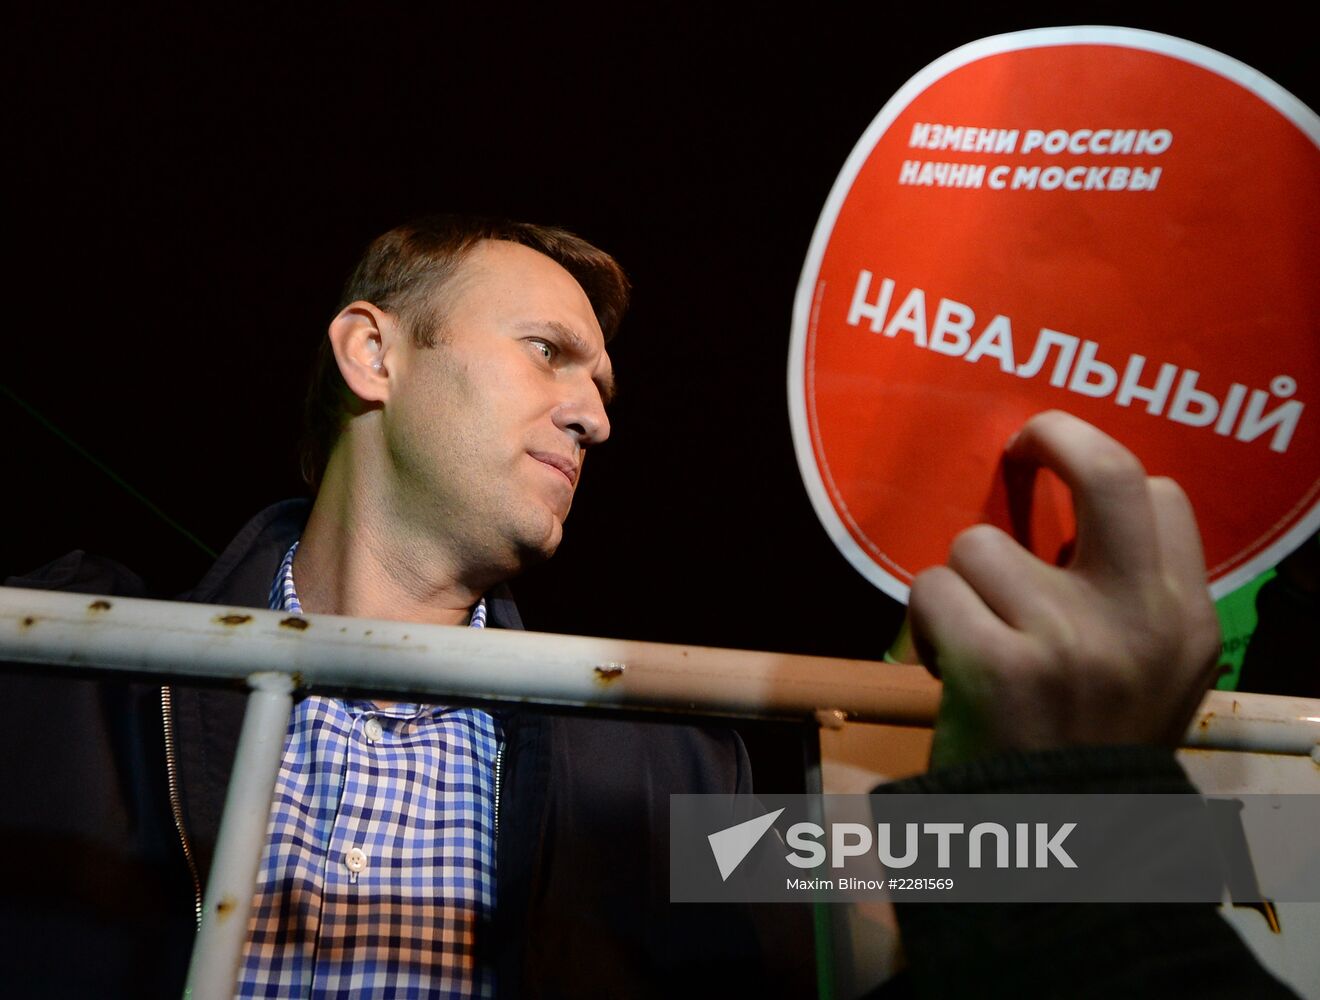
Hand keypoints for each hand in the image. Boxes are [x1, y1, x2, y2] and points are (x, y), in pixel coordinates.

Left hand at [908, 410, 1220, 768]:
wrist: (1059, 847)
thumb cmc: (1087, 750)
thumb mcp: (1151, 676)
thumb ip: (1126, 601)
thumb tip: (1065, 525)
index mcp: (1185, 619)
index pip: (1160, 495)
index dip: (1102, 472)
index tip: (1065, 478)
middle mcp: (1139, 619)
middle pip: (1106, 469)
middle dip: (1053, 435)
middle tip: (1022, 446)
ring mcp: (1069, 638)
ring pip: (979, 544)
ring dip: (960, 587)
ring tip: (974, 643)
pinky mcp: (998, 664)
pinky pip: (933, 588)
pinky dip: (924, 624)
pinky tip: (946, 668)